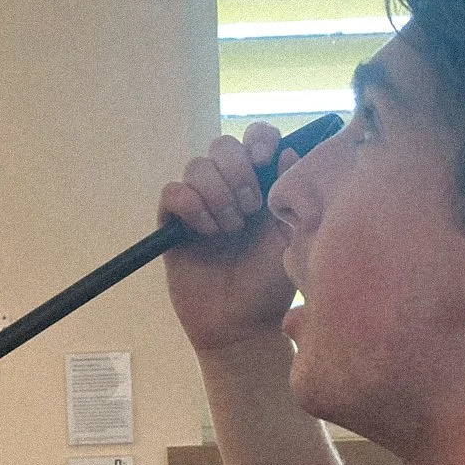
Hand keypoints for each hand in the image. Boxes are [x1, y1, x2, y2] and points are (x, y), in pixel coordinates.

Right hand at [160, 122, 299, 355]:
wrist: (241, 325)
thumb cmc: (270, 285)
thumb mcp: (292, 239)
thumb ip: (292, 196)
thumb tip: (290, 152)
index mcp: (262, 186)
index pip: (257, 139)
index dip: (259, 139)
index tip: (265, 158)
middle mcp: (229, 189)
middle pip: (222, 145)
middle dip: (237, 171)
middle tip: (249, 208)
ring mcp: (199, 205)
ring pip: (197, 166)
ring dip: (216, 193)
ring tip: (230, 228)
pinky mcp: (173, 225)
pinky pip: (172, 192)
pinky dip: (190, 205)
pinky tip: (206, 231)